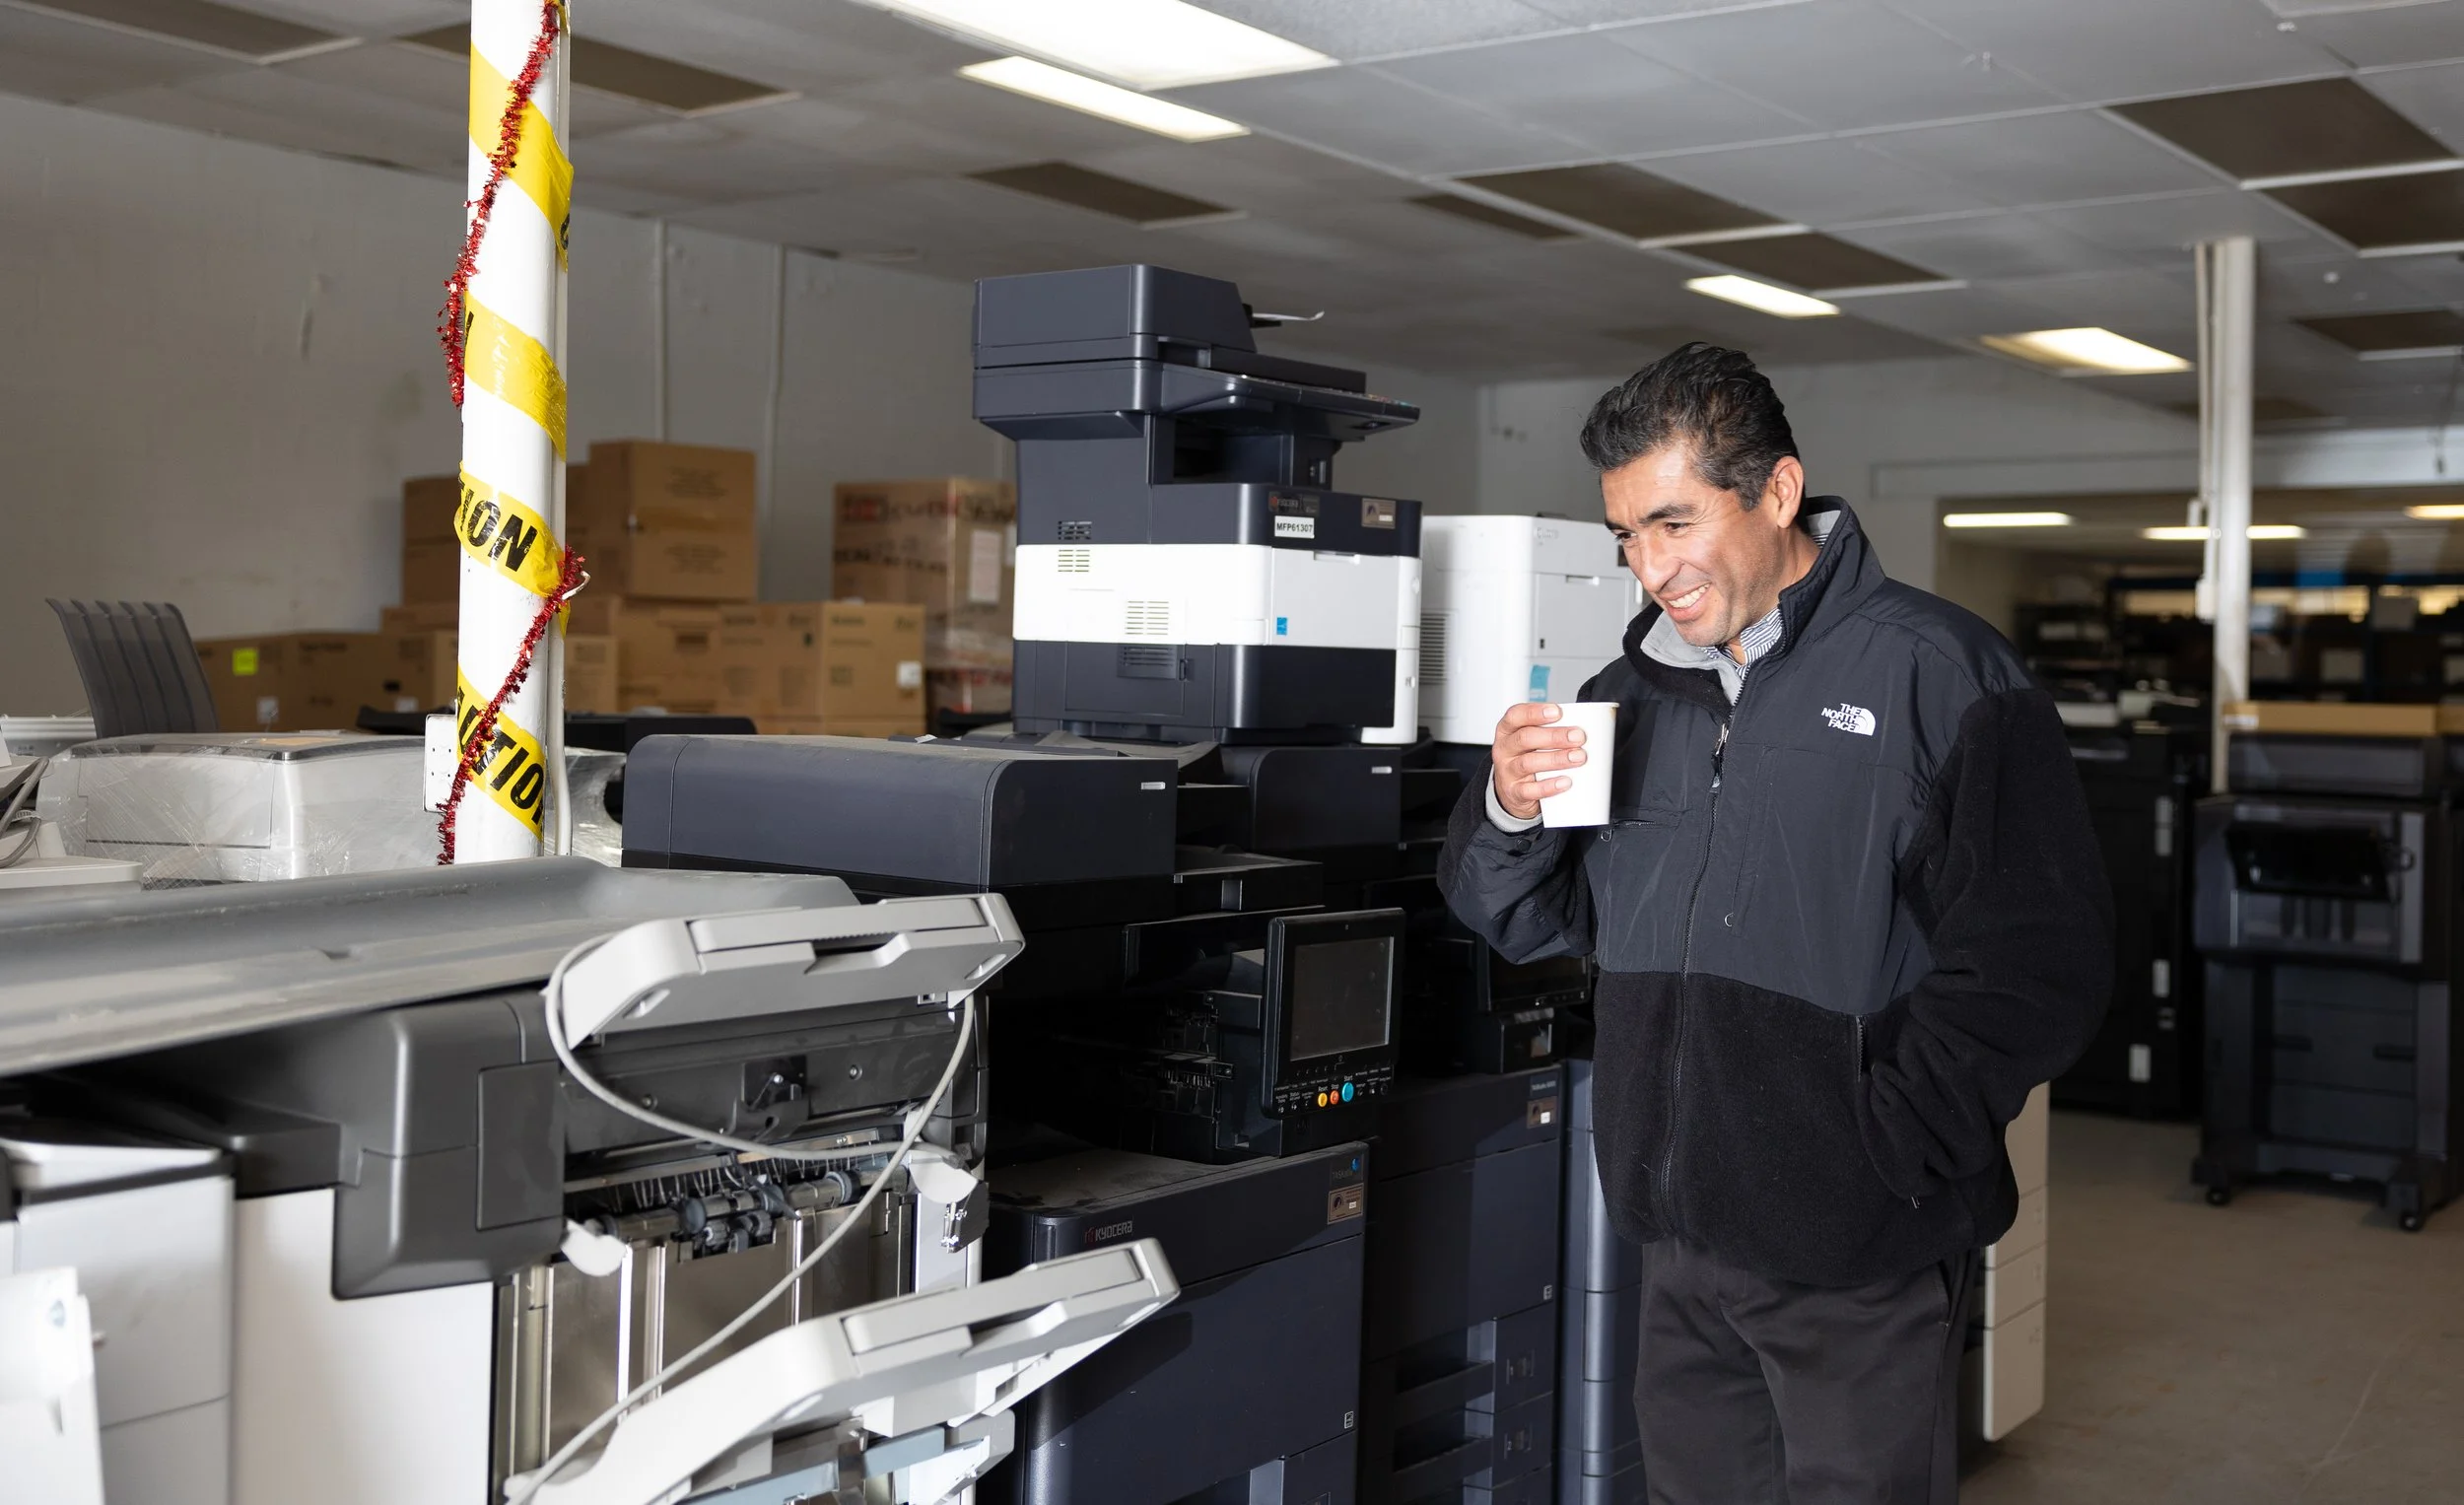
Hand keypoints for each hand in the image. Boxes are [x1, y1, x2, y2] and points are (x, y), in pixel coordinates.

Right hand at [1491, 701, 1586, 820]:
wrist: (1512, 791)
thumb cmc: (1527, 758)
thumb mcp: (1532, 741)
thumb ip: (1551, 730)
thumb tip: (1589, 726)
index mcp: (1508, 730)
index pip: (1516, 715)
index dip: (1535, 712)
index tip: (1557, 712)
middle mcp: (1504, 749)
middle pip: (1525, 738)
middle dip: (1554, 736)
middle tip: (1578, 736)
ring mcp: (1507, 772)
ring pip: (1528, 763)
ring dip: (1556, 759)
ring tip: (1578, 757)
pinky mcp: (1514, 792)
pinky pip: (1530, 790)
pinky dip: (1549, 786)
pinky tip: (1565, 781)